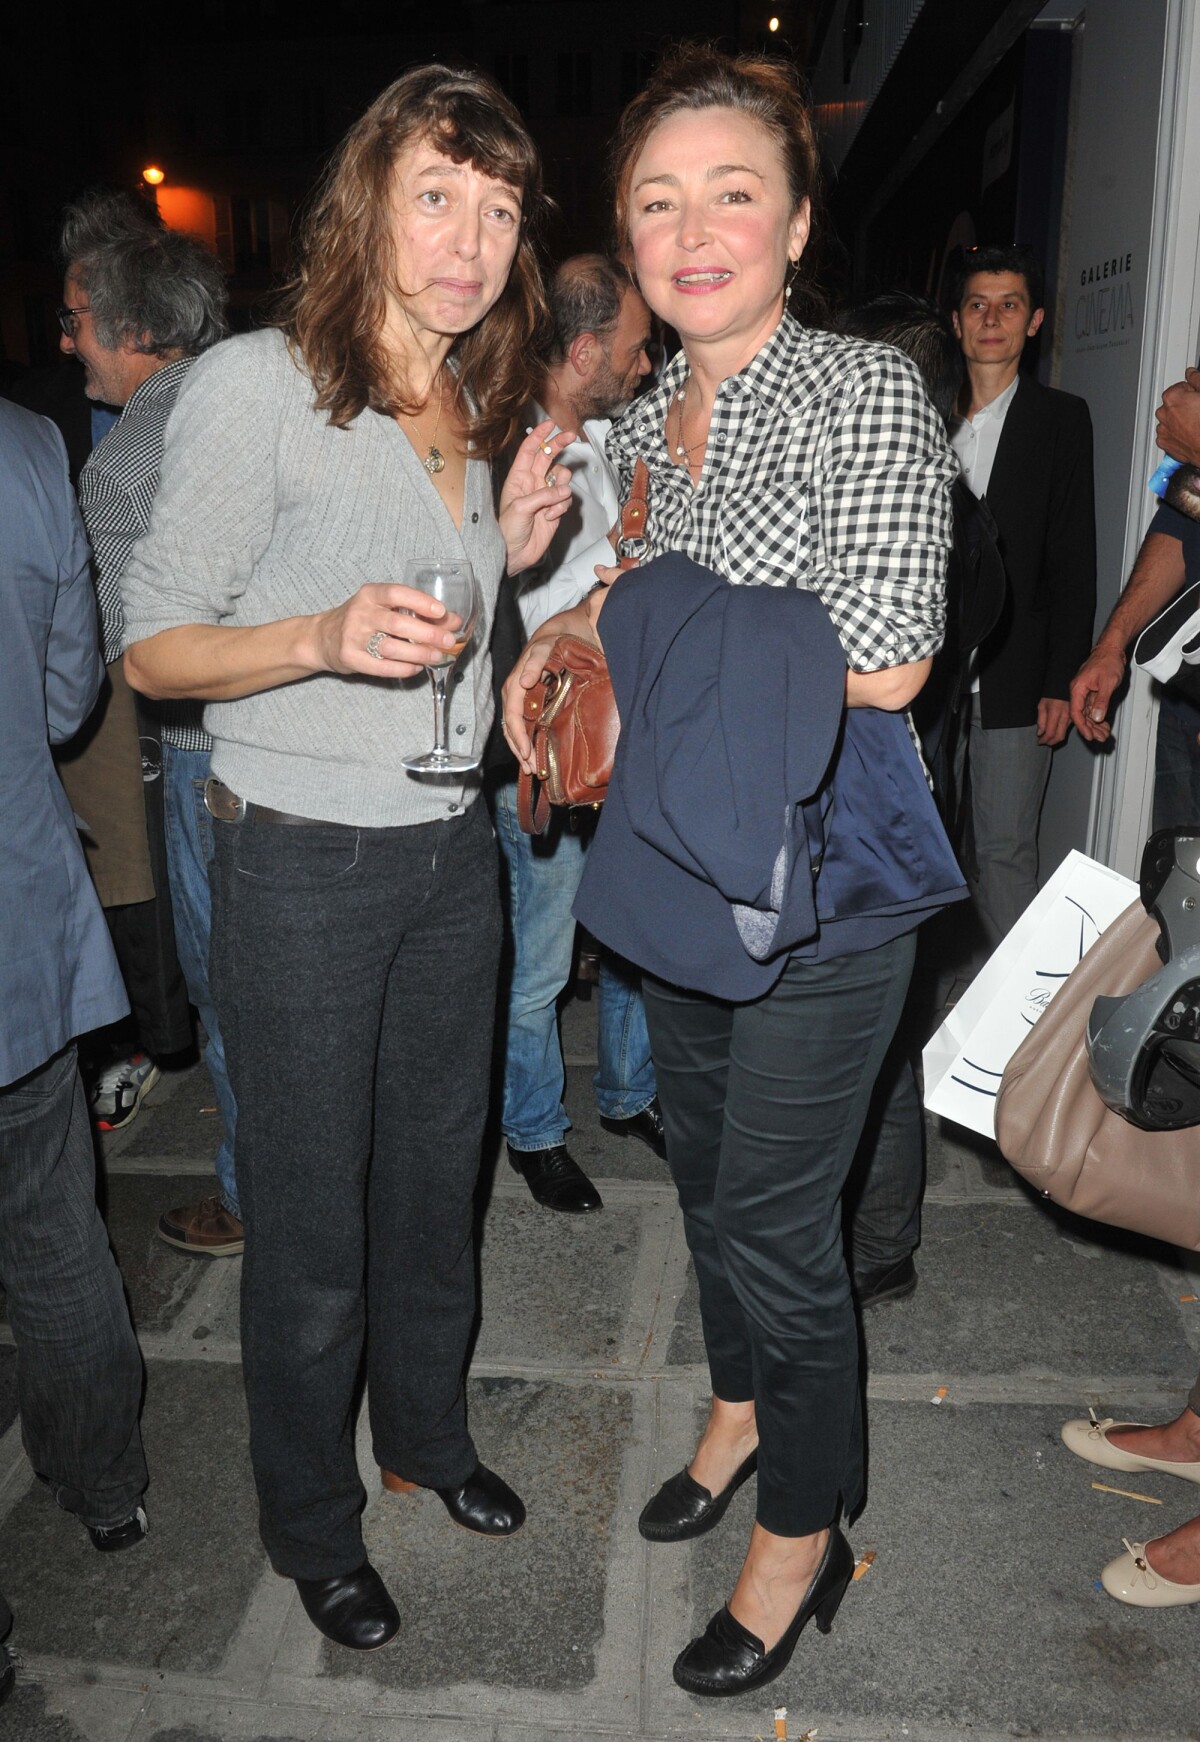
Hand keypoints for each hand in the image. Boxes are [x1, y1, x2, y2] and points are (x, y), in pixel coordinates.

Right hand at [310, 583, 461, 678]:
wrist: (322, 637)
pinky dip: (403, 669)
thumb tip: (453, 621)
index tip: (441, 611)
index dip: (420, 601)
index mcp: (370, 594)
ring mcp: (353, 637)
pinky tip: (416, 667)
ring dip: (418, 653)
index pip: (397, 593)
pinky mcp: (351, 658)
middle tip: (448, 640)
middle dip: (427, 633)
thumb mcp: (383, 607)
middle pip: (398, 623)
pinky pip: (381, 667)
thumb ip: (416, 612)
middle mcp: (360, 613)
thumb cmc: (361, 620)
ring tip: (436, 656)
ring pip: (391, 647)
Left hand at [499, 420, 575, 574]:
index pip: (530, 450)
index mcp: (518, 478)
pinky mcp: (555, 509)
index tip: (551, 424)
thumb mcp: (520, 509)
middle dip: (559, 444)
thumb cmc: (507, 531)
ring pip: (562, 479)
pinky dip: (561, 508)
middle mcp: (532, 483)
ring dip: (561, 489)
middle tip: (571, 436)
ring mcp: (545, 495)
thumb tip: (562, 490)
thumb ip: (542, 495)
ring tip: (550, 506)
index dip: (540, 436)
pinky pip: (566, 500)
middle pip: (549, 456)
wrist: (514, 554)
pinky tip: (549, 519)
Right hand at [500, 600, 595, 770]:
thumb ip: (535, 663)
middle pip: (512, 728)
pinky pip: (525, 726)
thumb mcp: (545, 648)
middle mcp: (514, 695)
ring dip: (522, 750)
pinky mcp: (531, 704)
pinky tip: (536, 754)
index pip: (513, 716)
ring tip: (532, 768)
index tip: (527, 752)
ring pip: (517, 730)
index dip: (519, 736)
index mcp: (514, 685)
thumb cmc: (552, 642)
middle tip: (531, 768)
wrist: (560, 636)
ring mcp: (522, 701)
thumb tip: (524, 682)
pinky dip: (528, 742)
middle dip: (519, 749)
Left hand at [1036, 696, 1071, 746]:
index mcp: (1055, 713)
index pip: (1050, 732)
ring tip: (1048, 739)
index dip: (1044, 740)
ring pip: (1064, 734)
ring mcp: (1071, 717)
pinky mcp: (1074, 717)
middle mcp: (1065, 716)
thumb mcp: (1042, 705)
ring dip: (1055, 739)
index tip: (1039, 741)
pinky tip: (1055, 733)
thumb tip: (1040, 733)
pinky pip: (1067, 729)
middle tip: (1044, 743)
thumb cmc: (1051, 695)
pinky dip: (1060, 734)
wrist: (1064, 687)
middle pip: (1059, 736)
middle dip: (1050, 742)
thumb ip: (1041, 720)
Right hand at [1069, 644, 1126, 741]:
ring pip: (1087, 713)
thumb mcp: (1107, 683)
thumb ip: (1101, 702)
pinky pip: (1092, 708)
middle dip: (1090, 728)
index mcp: (1077, 689)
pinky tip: (1104, 725)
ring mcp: (1085, 692)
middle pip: (1081, 715)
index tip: (1089, 736)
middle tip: (1100, 738)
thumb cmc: (1108, 661)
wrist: (1111, 649)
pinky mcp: (1092, 692)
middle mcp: (1078, 691)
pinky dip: (1098, 717)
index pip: (1076, 712)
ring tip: (1104, 735)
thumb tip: (1096, 718)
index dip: (1082, 726)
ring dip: (1095, 725)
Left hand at [1155, 369, 1199, 465]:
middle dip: (1184, 405)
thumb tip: (1191, 373)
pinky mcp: (1164, 443)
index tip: (1197, 397)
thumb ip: (1196, 379)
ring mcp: (1163, 429)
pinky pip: (1168, 434)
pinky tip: (1189, 433)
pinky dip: (1176, 433)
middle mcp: (1163, 413)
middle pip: (1173, 403)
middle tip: (1198, 411)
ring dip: (1179, 419)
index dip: (1192, 391)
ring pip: (1170, 419)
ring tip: (1195, 424)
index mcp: (1172, 397)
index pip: (1180, 386)